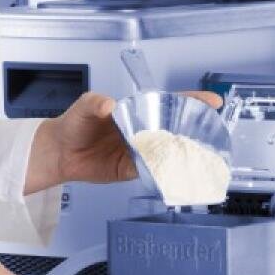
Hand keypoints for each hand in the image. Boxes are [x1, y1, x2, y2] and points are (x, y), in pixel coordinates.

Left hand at [23, 90, 222, 193]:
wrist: (61, 152)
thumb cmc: (74, 124)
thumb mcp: (84, 106)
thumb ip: (95, 103)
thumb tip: (108, 104)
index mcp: (138, 111)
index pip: (169, 103)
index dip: (191, 101)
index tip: (211, 101)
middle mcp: (143, 130)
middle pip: (175, 128)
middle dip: (195, 129)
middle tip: (213, 132)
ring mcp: (140, 150)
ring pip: (167, 151)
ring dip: (183, 153)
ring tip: (202, 154)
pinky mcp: (133, 168)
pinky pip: (152, 170)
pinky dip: (163, 172)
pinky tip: (175, 173)